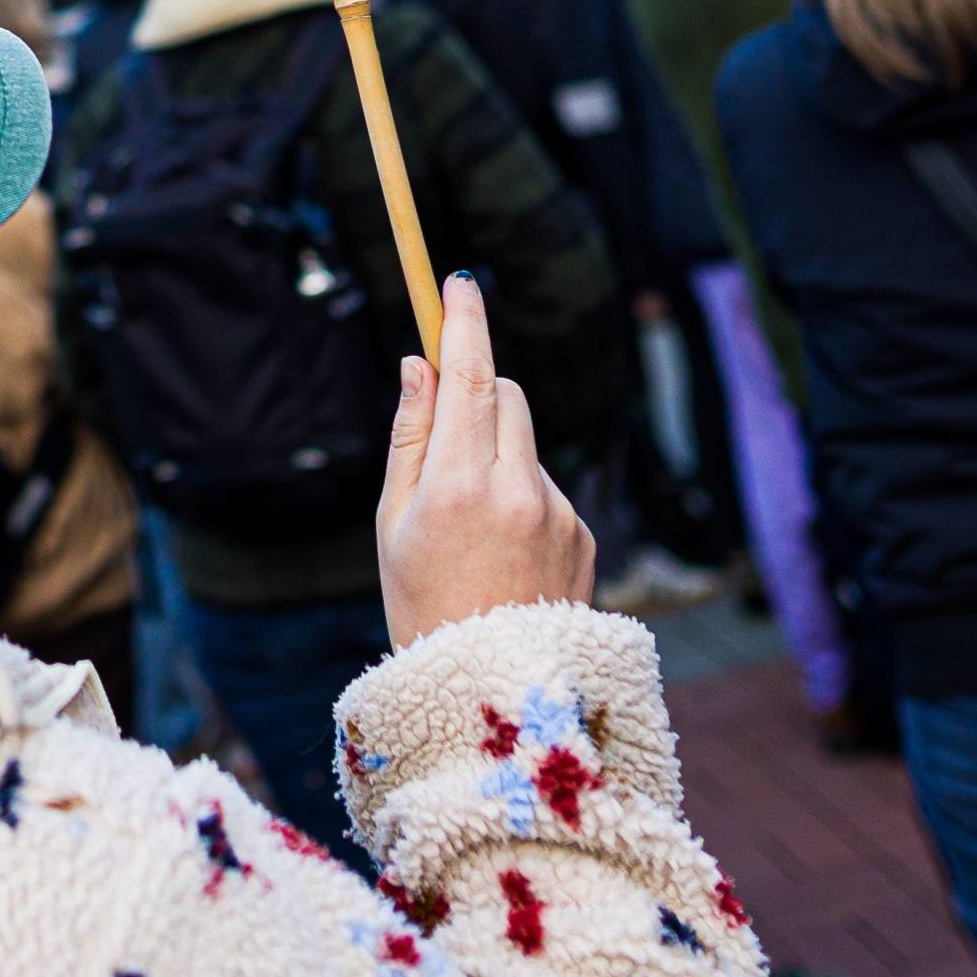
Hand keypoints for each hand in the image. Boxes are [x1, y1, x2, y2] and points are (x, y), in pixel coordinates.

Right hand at [375, 272, 595, 645]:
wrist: (492, 692)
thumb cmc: (422, 605)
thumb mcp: (392, 523)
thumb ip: (410, 437)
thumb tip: (418, 365)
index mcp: (459, 485)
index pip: (469, 376)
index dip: (464, 323)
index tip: (458, 284)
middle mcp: (518, 489)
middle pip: (505, 394)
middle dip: (477, 391)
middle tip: (444, 425)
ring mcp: (559, 511)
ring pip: (525, 441)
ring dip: (497, 452)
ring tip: (470, 523)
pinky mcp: (583, 532)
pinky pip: (546, 484)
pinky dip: (522, 494)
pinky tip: (503, 549)